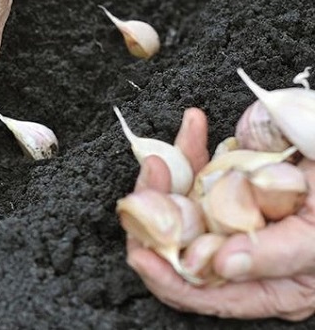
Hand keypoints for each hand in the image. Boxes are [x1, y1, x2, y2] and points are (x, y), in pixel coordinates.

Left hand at [126, 108, 314, 320]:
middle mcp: (241, 254)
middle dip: (155, 213)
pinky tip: (194, 125)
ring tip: (161, 158)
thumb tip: (224, 266)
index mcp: (267, 285)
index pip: (203, 293)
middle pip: (178, 245)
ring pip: (179, 204)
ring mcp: (232, 216)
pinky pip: (199, 169)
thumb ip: (275, 254)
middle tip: (151, 183)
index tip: (141, 254)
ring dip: (166, 176)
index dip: (166, 278)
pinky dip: (192, 148)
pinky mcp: (232, 182)